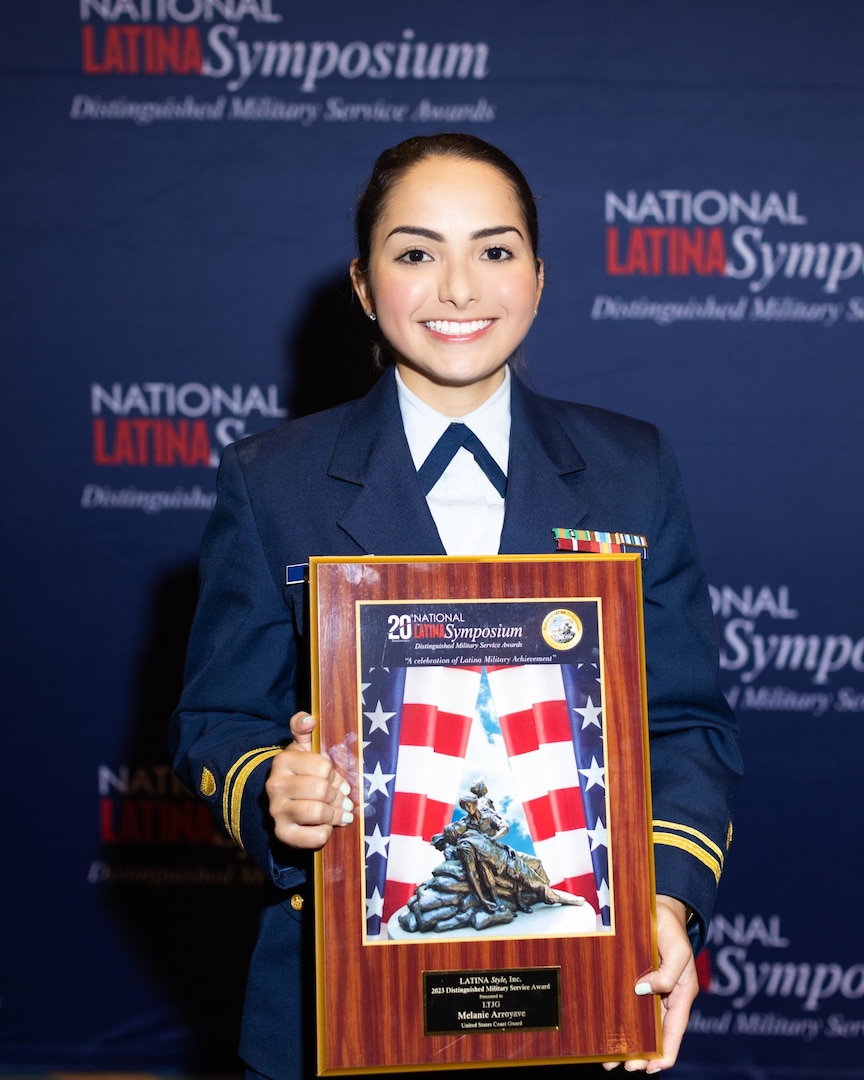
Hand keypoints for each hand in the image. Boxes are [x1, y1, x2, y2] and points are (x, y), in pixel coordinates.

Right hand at [265, 712, 353, 849]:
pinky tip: (326, 827)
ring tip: (341, 813)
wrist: (283, 803)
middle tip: (344, 799)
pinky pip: (314, 836)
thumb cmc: (301, 774)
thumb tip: (309, 719)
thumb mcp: (302, 749)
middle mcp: (275, 785)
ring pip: (318, 812)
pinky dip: (325, 833)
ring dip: (335, 815)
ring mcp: (276, 811)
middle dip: (338, 796)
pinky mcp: (282, 834)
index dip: (336, 775)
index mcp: (283, 761)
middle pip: (322, 790)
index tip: (338, 780)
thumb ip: (304, 729)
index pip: (323, 767)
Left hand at [602, 895, 697, 1072]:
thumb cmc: (672, 929)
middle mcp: (665, 997)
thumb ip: (667, 973)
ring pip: (640, 1023)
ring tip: (608, 1057)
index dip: (665, 1054)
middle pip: (654, 1034)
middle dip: (640, 1053)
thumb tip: (644, 991)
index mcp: (681, 995)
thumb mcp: (678, 951)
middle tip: (621, 1065)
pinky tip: (606, 1027)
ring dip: (627, 1040)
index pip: (674, 1032)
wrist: (659, 908)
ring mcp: (650, 990)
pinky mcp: (635, 980)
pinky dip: (619, 1019)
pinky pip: (628, 1004)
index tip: (650, 1069)